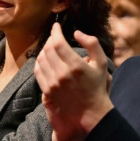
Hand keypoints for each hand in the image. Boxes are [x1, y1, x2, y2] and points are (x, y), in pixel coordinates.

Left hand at [34, 23, 112, 140]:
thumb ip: (92, 44)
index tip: (56, 26)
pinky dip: (39, 62)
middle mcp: (62, 74)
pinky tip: (45, 59)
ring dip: (44, 49)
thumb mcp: (101, 63)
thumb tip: (76, 33)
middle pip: (48, 49)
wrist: (90, 113)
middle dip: (50, 39)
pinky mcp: (47, 91)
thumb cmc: (97, 87)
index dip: (55, 31)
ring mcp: (53, 83)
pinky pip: (38, 71)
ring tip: (50, 47)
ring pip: (41, 59)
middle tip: (54, 36)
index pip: (58, 42)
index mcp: (76, 66)